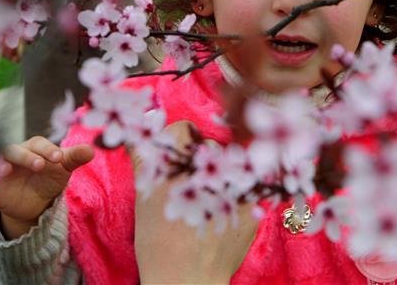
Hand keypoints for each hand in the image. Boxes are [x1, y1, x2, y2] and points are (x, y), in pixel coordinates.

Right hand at [0, 136, 93, 238]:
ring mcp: (0, 170)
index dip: (48, 149)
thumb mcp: (62, 169)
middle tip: (39, 166)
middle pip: (15, 151)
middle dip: (26, 157)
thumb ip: (74, 158)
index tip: (59, 158)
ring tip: (3, 171)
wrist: (35, 201)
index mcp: (33, 147)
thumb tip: (91, 150)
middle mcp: (14, 155)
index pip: (39, 144)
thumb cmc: (50, 177)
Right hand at [134, 122, 260, 282]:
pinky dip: (242, 190)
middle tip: (197, 185)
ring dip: (225, 174)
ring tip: (214, 200)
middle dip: (204, 161)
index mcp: (174, 164)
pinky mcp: (253, 199)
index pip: (182, 129)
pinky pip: (250, 181)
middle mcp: (204, 167)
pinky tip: (229, 209)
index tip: (181, 154)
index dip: (180, 141)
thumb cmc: (158, 244)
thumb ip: (146, 158)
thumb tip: (147, 126)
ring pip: (232, 161)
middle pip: (209, 146)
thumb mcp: (143, 198)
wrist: (186, 280)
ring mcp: (232, 181)